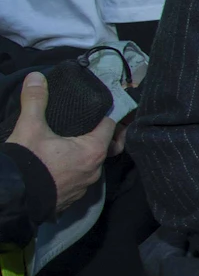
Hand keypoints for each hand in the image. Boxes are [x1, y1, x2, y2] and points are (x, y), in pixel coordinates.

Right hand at [6, 73, 113, 212]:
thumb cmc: (27, 163)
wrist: (11, 198)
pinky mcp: (72, 198)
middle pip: (104, 145)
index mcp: (93, 151)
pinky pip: (80, 179)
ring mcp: (84, 187)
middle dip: (96, 134)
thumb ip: (35, 101)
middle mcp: (95, 170)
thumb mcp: (30, 127)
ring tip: (71, 142)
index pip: (109, 126)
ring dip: (85, 154)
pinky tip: (62, 162)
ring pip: (92, 164)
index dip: (103, 115)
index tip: (95, 109)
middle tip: (84, 124)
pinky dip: (75, 169)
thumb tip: (36, 77)